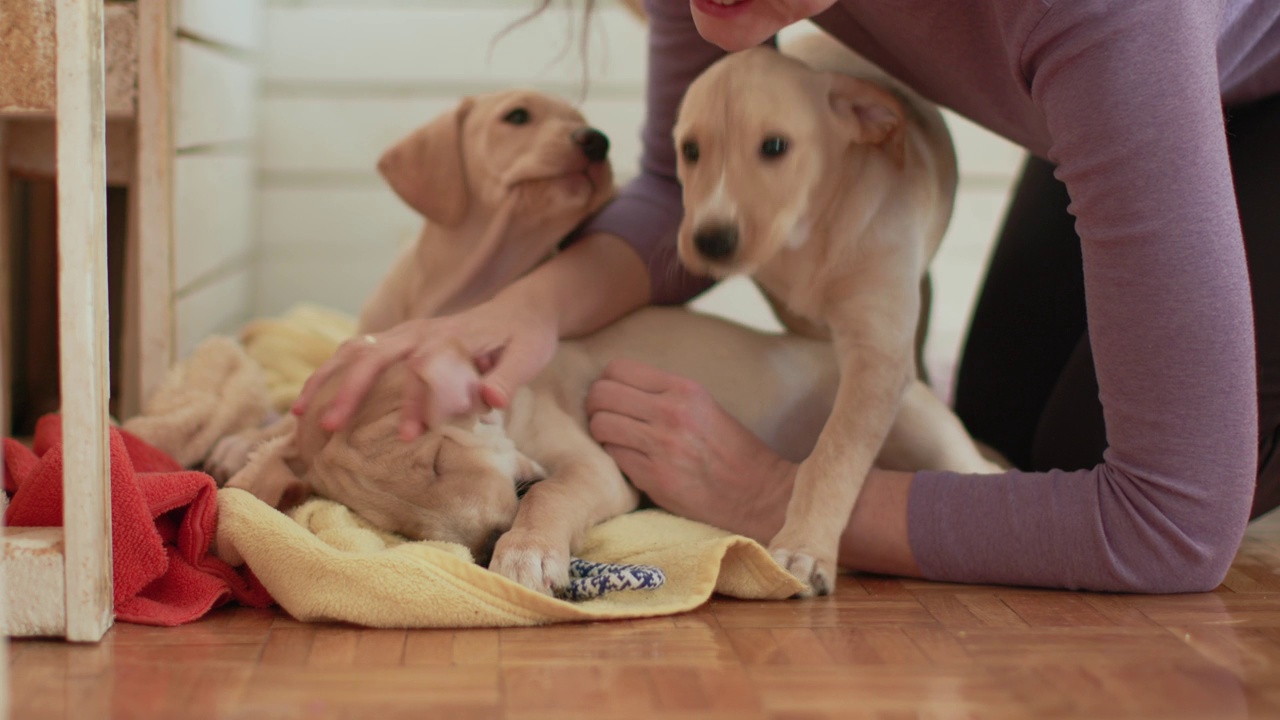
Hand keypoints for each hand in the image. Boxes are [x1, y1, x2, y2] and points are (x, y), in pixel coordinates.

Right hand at [292, 294, 559, 438]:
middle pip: (373, 354)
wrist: (522, 310)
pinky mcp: (399, 340)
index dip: (413, 402)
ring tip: (301, 413)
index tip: (407, 436)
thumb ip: (509, 379)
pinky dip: (332, 372)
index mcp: (450, 338)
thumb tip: (491, 399)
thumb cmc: (526, 339)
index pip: (422, 369)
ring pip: (356, 350)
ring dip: (327, 378)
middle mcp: (421, 331)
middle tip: (329, 428)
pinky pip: (358, 352)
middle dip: (348, 391)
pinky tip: (314, 398)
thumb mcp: (529, 358)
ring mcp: (406, 333)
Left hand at [584, 359, 795, 541]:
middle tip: (604, 418)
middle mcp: (670, 412)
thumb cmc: (729, 449)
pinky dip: (616, 459)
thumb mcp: (703, 405)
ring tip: (616, 440)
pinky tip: (632, 462)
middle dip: (595, 406)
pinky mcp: (654, 477)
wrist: (757, 492)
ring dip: (602, 434)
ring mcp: (661, 445)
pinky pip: (613, 457)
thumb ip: (663, 393)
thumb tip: (616, 386)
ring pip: (601, 425)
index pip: (618, 368)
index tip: (612, 396)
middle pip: (601, 394)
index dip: (607, 382)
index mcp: (684, 389)